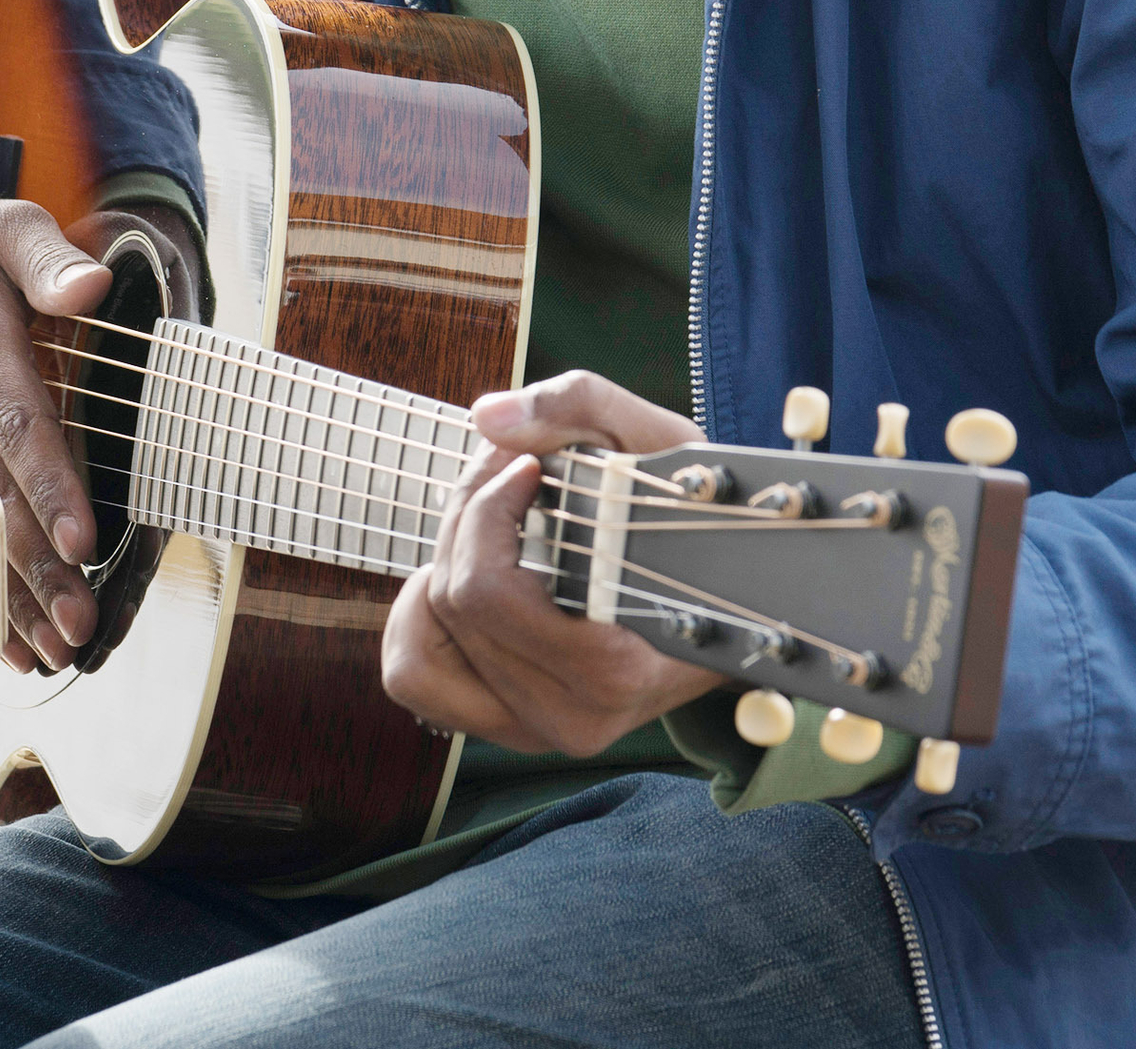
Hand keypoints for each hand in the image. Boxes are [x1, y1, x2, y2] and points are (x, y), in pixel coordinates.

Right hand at [0, 172, 111, 671]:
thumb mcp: (1, 222)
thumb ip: (48, 256)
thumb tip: (93, 288)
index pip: (15, 419)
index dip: (49, 484)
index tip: (85, 543)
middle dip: (34, 566)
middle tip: (80, 626)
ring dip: (2, 595)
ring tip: (54, 652)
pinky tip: (3, 641)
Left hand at [382, 368, 730, 756]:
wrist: (723, 601)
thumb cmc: (690, 517)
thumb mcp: (659, 442)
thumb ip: (577, 406)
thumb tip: (487, 418)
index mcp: (616, 668)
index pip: (489, 591)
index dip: (491, 506)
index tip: (530, 467)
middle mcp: (573, 717)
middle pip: (455, 599)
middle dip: (470, 514)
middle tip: (511, 474)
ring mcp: (537, 729)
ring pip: (424, 635)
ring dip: (445, 560)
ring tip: (494, 528)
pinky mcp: (508, 726)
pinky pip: (412, 673)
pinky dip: (421, 616)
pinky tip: (470, 576)